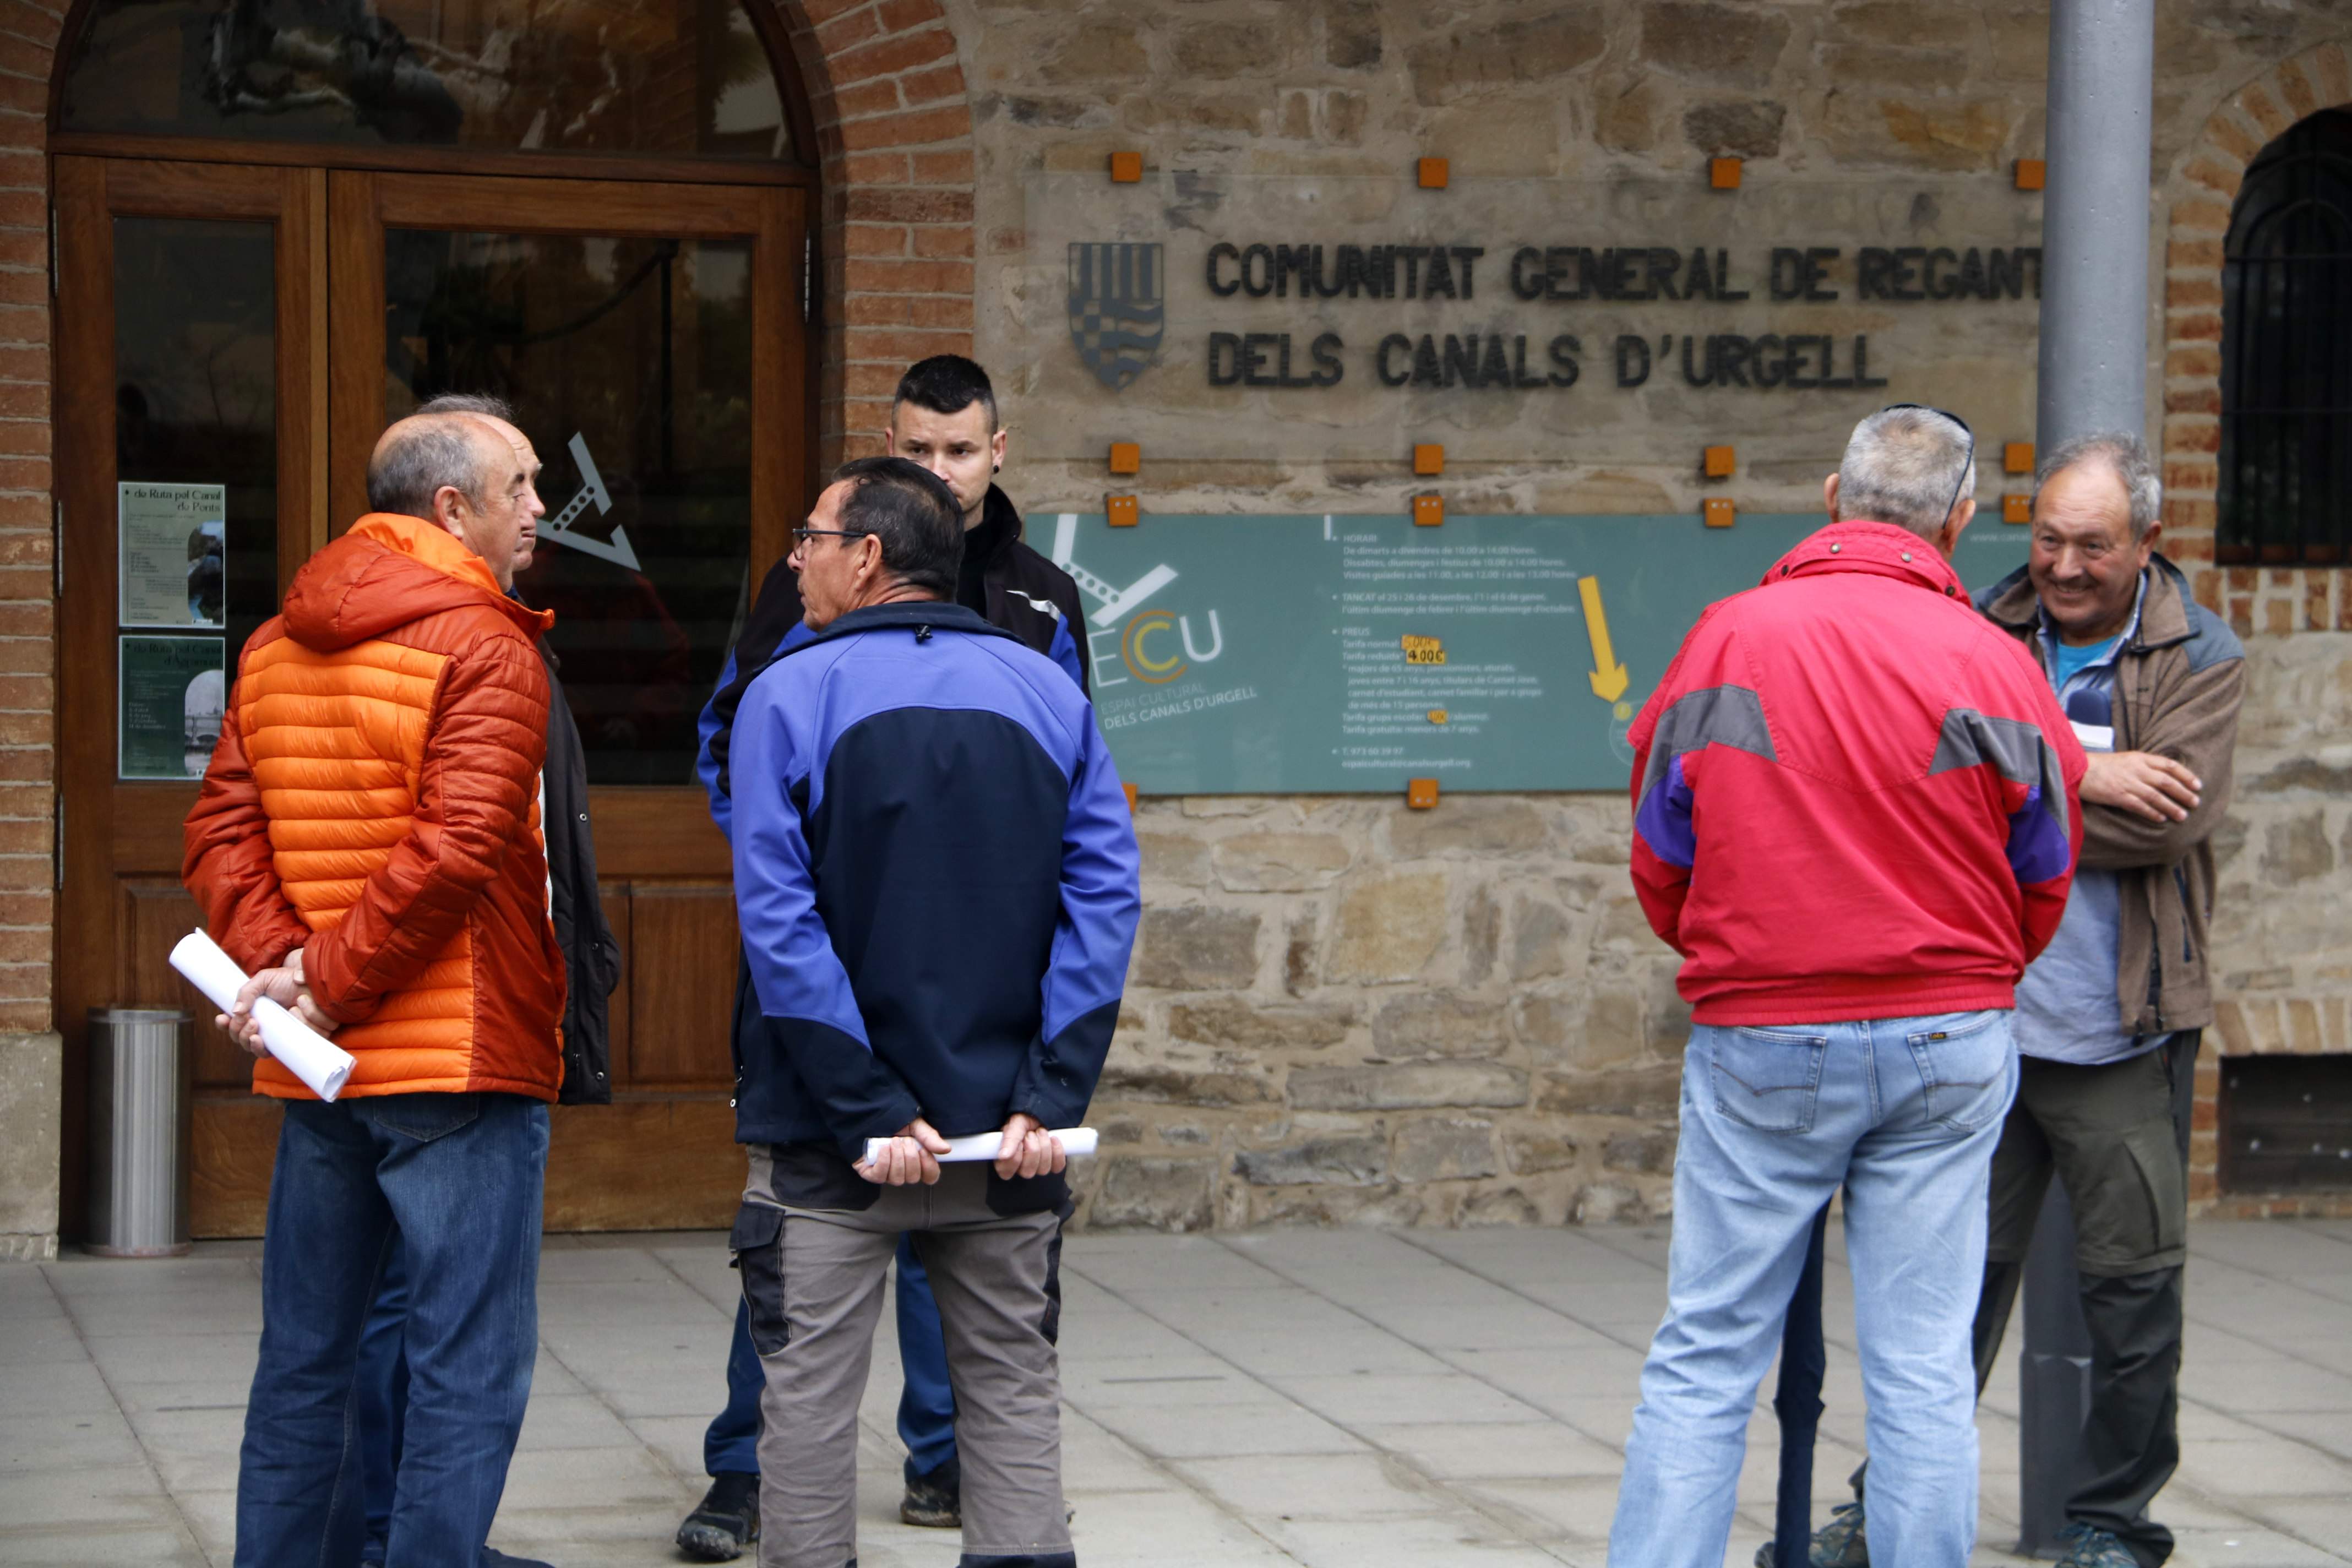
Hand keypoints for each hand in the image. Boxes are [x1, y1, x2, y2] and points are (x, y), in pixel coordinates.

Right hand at [217, 960, 305, 1057]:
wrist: (314, 979)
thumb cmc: (287, 980)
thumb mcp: (264, 980)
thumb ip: (248, 992)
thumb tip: (235, 1011)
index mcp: (253, 1016)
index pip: (233, 1028)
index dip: (225, 1026)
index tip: (222, 1018)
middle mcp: (265, 1030)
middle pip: (245, 1044)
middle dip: (243, 1036)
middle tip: (251, 1022)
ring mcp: (282, 1038)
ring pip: (264, 1051)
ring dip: (267, 1036)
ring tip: (280, 1013)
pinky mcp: (302, 1039)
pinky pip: (294, 1047)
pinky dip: (295, 1025)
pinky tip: (297, 1010)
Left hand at [856, 1117, 948, 1185]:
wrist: (868, 1115)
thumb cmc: (891, 1121)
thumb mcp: (914, 1125)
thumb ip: (929, 1137)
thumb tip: (946, 1149)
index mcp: (916, 1160)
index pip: (930, 1176)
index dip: (929, 1167)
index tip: (923, 1150)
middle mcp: (902, 1170)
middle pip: (913, 1178)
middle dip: (910, 1158)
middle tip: (905, 1141)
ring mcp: (886, 1173)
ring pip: (898, 1179)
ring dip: (897, 1158)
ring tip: (893, 1141)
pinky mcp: (870, 1173)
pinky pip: (880, 1176)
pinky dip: (884, 1161)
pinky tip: (884, 1148)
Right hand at [993, 1112, 1065, 1179]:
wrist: (1040, 1114)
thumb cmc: (1024, 1121)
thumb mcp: (1015, 1125)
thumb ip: (1009, 1139)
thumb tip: (1003, 1156)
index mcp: (1006, 1160)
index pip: (1007, 1172)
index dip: (1015, 1157)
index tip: (1019, 1141)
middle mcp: (1021, 1167)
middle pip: (1027, 1172)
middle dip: (1032, 1149)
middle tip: (1031, 1134)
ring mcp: (1038, 1167)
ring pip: (1043, 1170)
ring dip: (1044, 1147)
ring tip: (1041, 1132)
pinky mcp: (1053, 1164)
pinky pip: (1057, 1166)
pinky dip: (1057, 1151)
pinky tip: (1053, 1139)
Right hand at [2081, 750, 2200, 823]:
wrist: (2077, 769)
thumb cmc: (2101, 765)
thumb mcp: (2125, 759)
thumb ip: (2144, 765)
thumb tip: (2163, 776)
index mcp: (2140, 758)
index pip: (2169, 765)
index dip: (2186, 775)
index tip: (2197, 785)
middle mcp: (2136, 770)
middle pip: (2167, 782)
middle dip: (2184, 793)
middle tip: (2195, 803)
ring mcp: (2127, 783)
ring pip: (2156, 796)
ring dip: (2172, 806)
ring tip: (2183, 815)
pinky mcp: (2118, 796)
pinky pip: (2140, 806)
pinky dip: (2152, 813)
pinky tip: (2161, 819)